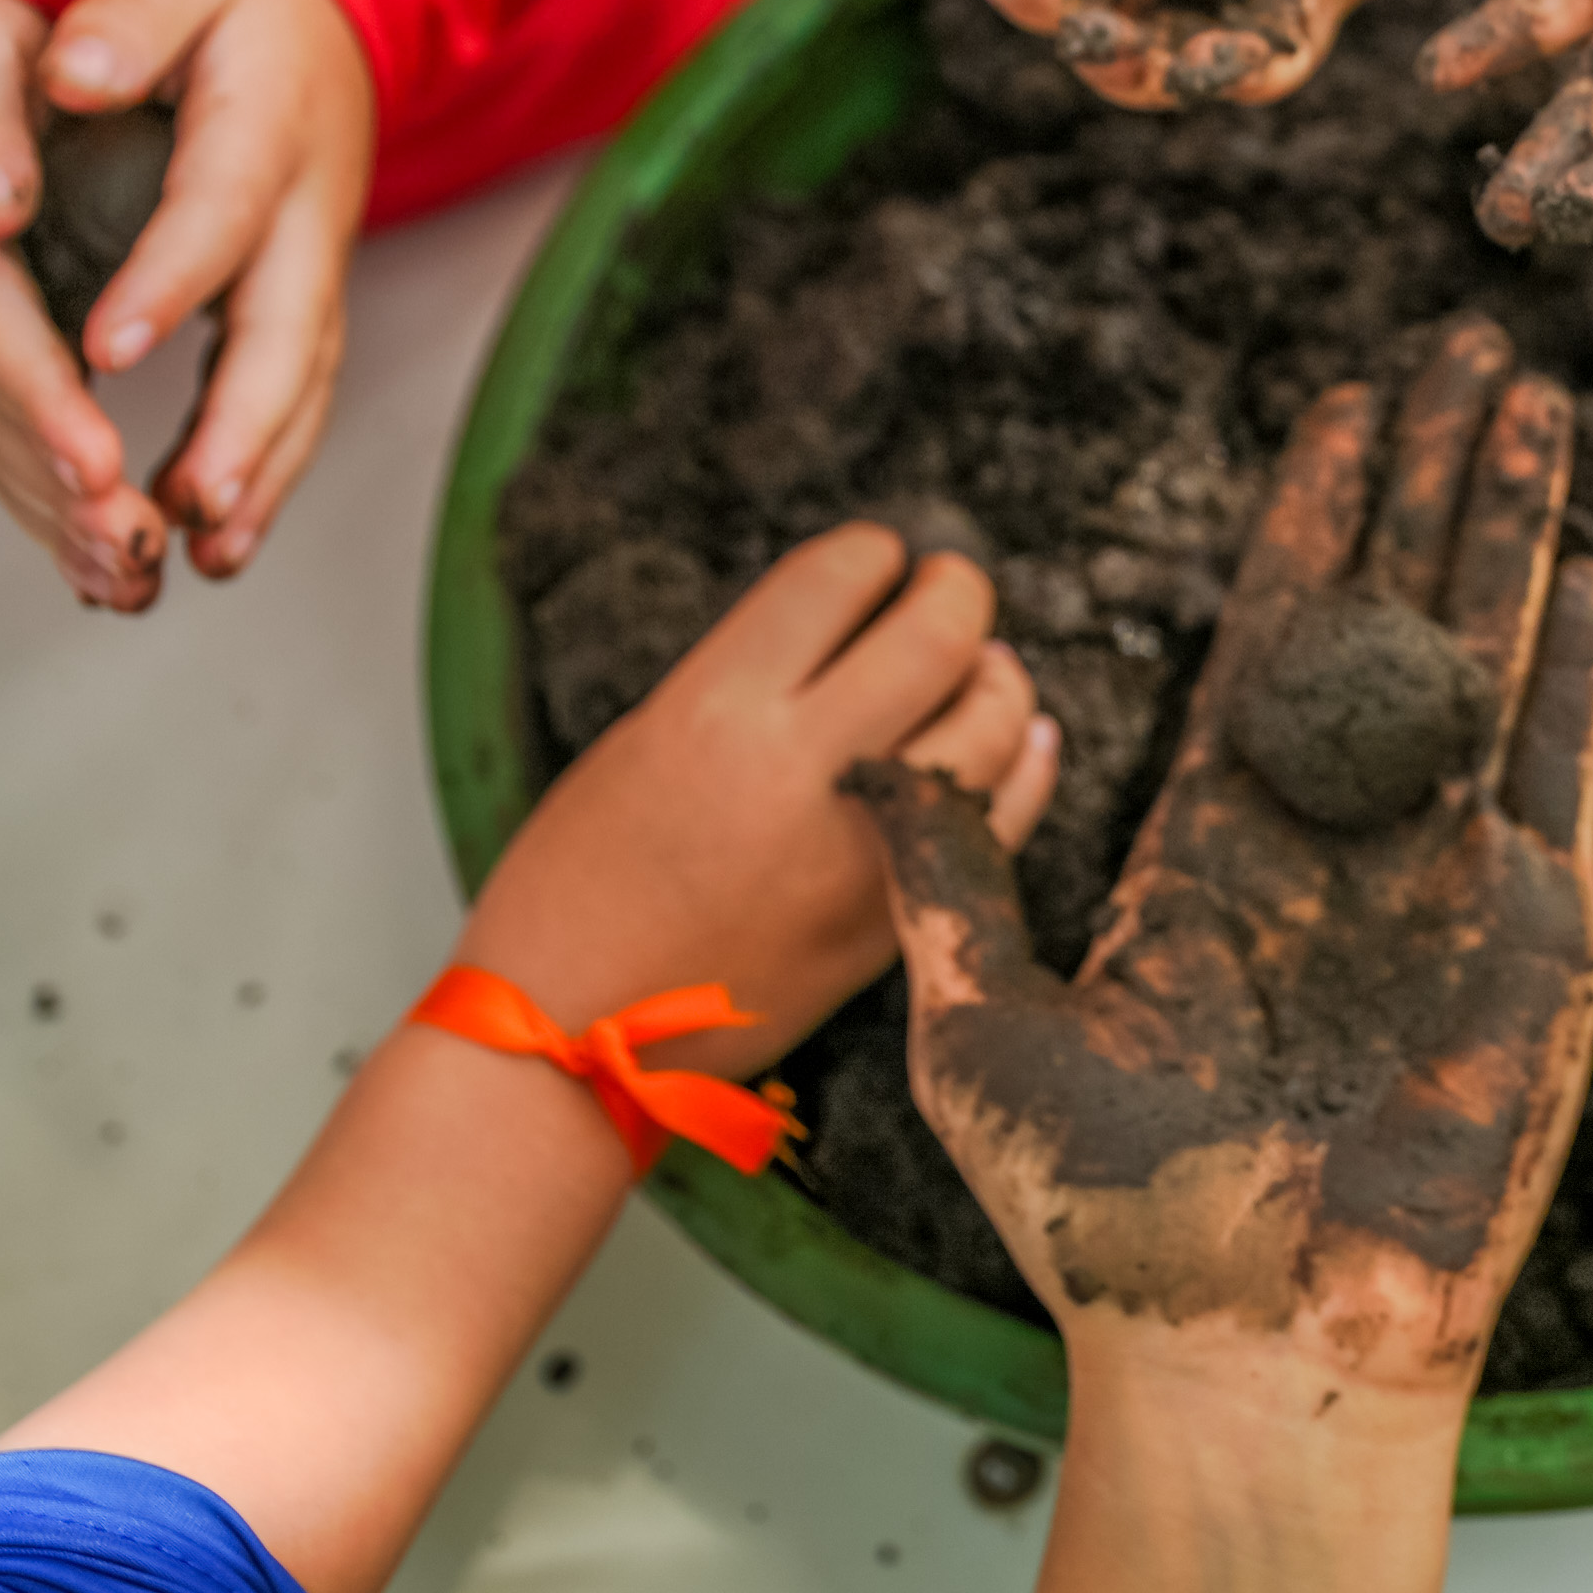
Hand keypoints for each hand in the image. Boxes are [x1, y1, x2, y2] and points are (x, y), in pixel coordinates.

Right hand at [0, 0, 170, 606]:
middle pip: (0, 414)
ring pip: (2, 448)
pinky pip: (5, 447)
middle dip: (66, 492)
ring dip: (63, 523)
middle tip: (134, 550)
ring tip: (131, 578)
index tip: (94, 462)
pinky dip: (52, 512)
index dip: (44, 401)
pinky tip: (105, 568)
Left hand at [40, 0, 377, 585]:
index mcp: (267, 123)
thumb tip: (76, 73)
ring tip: (214, 548)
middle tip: (199, 500)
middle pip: (290, 328)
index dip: (170, 282)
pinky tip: (225, 522)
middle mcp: (308, 205)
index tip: (110, 350)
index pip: (218, 212)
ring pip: (309, 376)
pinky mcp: (310, 285)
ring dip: (267, 465)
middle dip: (247, 422)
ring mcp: (318, 253)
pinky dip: (270, 458)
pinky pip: (300, 383)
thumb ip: (127, 20)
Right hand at [457, 523, 1055, 1078]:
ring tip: (982, 667)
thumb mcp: (640, 745)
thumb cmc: (578, 886)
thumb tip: (859, 630)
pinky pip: (999, 822)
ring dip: (998, 677)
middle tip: (952, 587)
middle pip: (938, 636)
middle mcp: (799, 774)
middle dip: (958, 592)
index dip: (873, 552)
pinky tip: (1018, 738)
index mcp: (715, 713)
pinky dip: (1022, 764)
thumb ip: (751, 683)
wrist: (569, 1041)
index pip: (834, 579)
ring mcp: (860, 853)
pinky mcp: (893, 922)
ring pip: (991, 725)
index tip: (881, 555)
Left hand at [848, 315, 1592, 1395]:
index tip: (1339, 409)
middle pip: (1397, 609)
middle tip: (1461, 347)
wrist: (1252, 1347)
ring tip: (1531, 402)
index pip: (1277, 634)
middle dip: (1431, 477)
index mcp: (1221, 840)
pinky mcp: (1528, 931)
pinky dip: (1576, 667)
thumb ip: (943, 885)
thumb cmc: (1111, 1225)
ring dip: (1511, 525)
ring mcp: (1443, 874)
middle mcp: (1341, 834)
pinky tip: (1591, 568)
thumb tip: (867, 760)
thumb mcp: (985, 1033)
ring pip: (1485, 652)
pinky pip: (1555, 767)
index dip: (1315, 519)